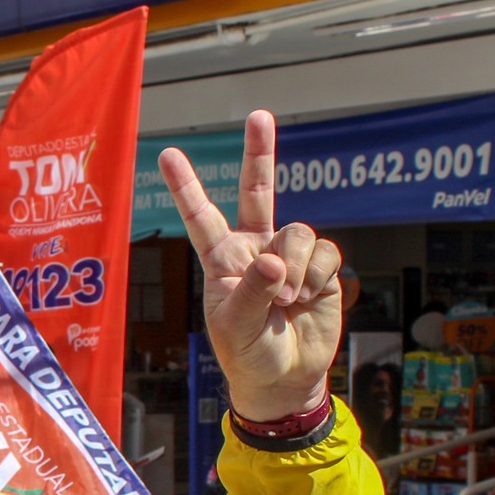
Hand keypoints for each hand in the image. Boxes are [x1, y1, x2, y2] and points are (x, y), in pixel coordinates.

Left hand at [161, 111, 342, 423]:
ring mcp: (290, 255)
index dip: (187, 186)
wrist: (284, 378)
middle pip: (258, 192)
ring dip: (296, 268)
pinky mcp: (321, 267)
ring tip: (287, 300)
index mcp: (222, 260)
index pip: (201, 217)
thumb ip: (253, 291)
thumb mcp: (236, 326)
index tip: (167, 153)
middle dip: (259, 153)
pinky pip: (326, 253)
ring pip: (299, 232)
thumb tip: (276, 259)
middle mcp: (255, 249)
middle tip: (259, 116)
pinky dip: (318, 276)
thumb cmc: (248, 353)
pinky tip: (308, 298)